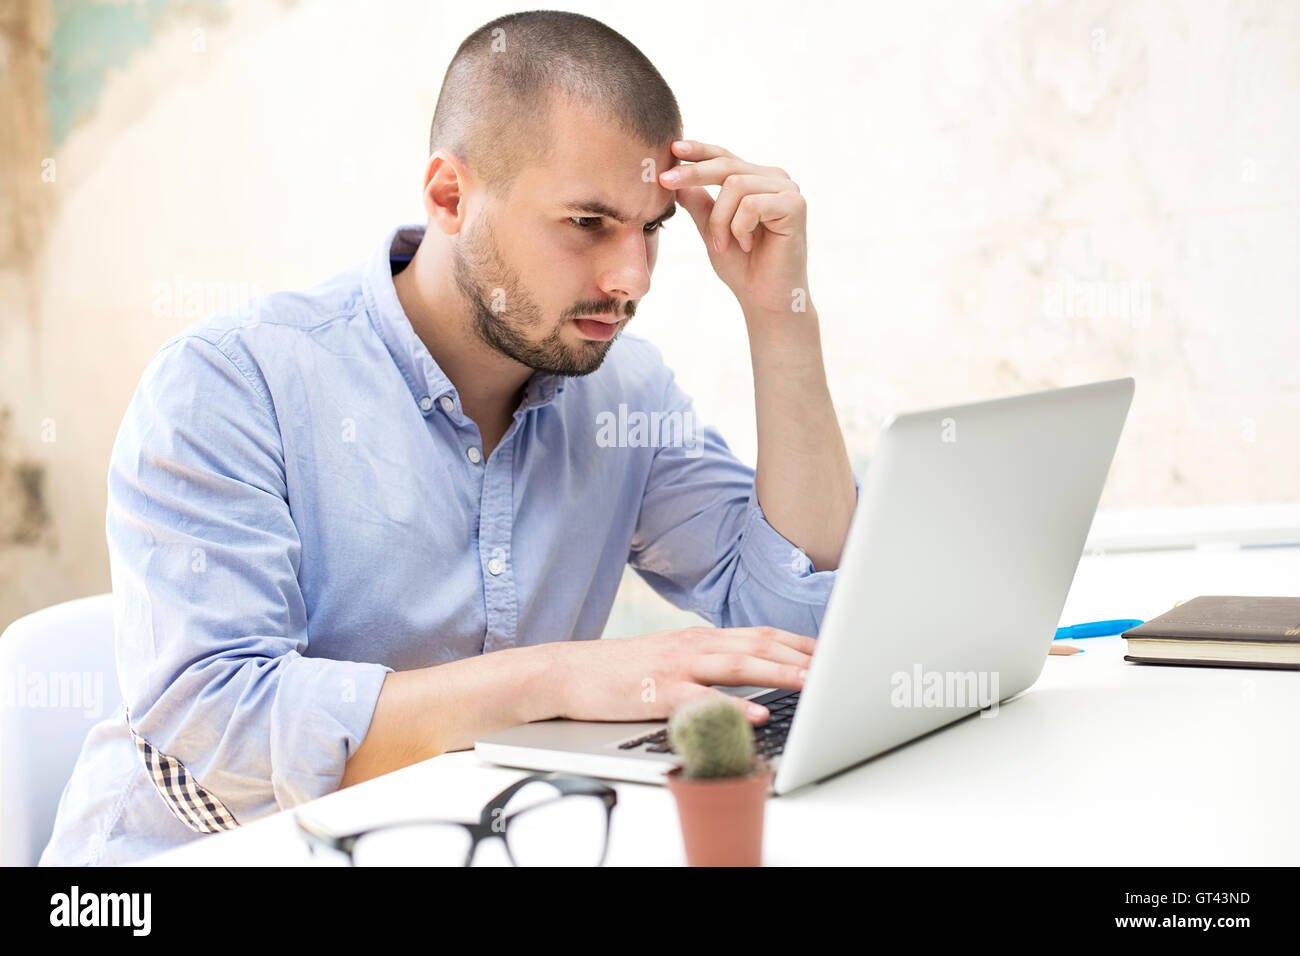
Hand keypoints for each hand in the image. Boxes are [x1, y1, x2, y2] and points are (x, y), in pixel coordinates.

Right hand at [546, 625, 813, 724]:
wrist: (567, 671)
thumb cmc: (621, 671)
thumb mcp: (670, 659)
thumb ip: (707, 664)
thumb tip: (748, 675)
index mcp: (700, 638)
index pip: (760, 634)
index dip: (799, 642)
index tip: (832, 650)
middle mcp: (694, 645)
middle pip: (758, 644)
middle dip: (801, 655)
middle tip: (837, 665)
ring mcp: (676, 666)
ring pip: (737, 664)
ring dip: (779, 672)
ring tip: (811, 682)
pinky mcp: (657, 692)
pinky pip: (702, 699)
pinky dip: (732, 705)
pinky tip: (756, 712)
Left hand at [659, 139, 808, 317]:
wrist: (765, 300)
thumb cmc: (743, 267)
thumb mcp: (712, 230)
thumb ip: (700, 204)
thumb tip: (677, 182)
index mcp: (758, 180)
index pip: (724, 157)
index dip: (699, 151)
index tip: (672, 149)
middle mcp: (775, 179)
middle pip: (727, 164)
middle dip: (693, 174)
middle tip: (665, 182)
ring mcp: (788, 190)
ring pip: (735, 186)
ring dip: (720, 219)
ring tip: (724, 244)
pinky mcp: (795, 205)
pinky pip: (751, 205)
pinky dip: (740, 228)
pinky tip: (748, 245)